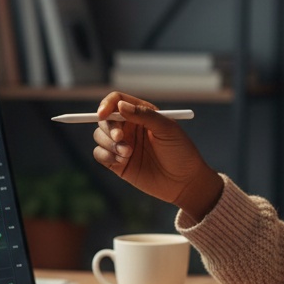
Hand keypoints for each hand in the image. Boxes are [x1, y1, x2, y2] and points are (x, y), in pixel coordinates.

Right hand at [93, 93, 222, 220]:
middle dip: (109, 128)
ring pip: (99, 136)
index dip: (107, 104)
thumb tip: (120, 105)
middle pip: (105, 119)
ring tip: (129, 154)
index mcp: (141, 113)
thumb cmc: (181, 152)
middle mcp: (129, 127)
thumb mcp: (167, 129)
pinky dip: (106, 156)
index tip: (103, 113)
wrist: (184, 182)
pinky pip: (99, 154)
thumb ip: (144, 115)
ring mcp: (122, 145)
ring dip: (109, 144)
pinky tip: (122, 162)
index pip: (117, 101)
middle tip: (120, 138)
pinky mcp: (117, 163)